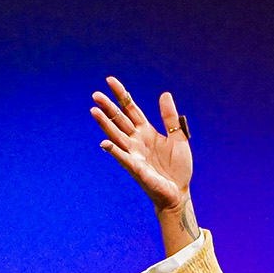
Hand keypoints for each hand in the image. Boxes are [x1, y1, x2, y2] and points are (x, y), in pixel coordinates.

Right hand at [91, 77, 193, 215]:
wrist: (179, 192)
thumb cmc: (178, 168)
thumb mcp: (178, 138)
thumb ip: (170, 118)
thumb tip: (165, 94)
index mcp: (146, 131)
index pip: (131, 109)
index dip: (121, 95)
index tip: (110, 80)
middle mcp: (137, 141)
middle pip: (120, 120)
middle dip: (108, 107)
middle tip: (95, 95)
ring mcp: (134, 154)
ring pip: (116, 136)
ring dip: (105, 124)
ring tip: (94, 111)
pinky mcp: (136, 169)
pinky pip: (123, 158)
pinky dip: (114, 151)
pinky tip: (105, 143)